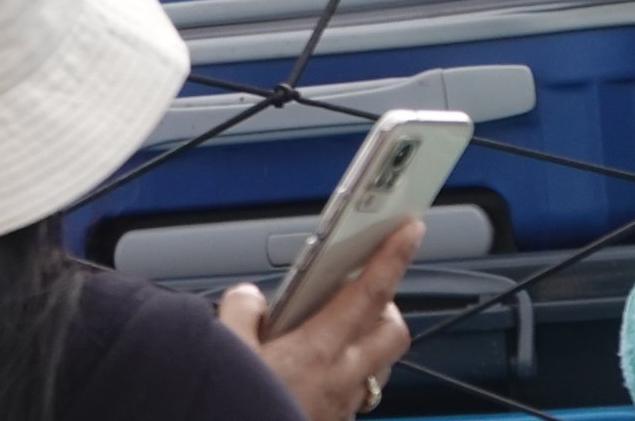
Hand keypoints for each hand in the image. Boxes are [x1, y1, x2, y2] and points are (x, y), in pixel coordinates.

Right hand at [214, 219, 420, 420]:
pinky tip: (321, 372)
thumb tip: (251, 298)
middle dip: (388, 305)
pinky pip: (360, 394)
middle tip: (361, 289)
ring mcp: (344, 407)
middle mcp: (342, 379)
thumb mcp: (224, 350)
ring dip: (370, 342)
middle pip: (393, 331)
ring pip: (380, 365)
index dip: (393, 257)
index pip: (370, 292)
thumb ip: (241, 311)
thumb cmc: (236, 408)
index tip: (410, 230)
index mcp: (319, 350)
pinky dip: (352, 375)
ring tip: (339, 330)